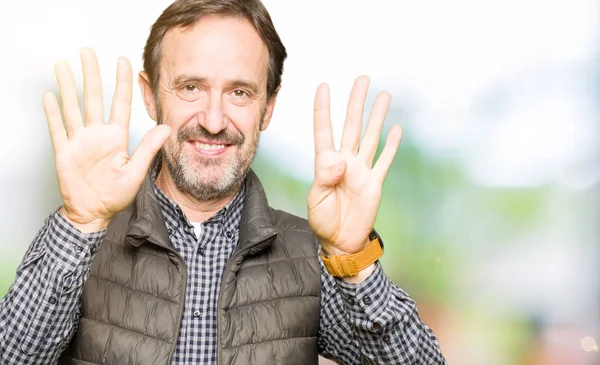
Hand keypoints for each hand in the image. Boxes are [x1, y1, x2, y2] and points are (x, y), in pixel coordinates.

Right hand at [45, 48, 170, 231]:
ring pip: (72, 108)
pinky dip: (53, 113)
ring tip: (63, 65)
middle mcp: (97, 135)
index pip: (119, 103)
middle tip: (87, 52)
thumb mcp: (136, 171)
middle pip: (93, 98)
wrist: (95, 213)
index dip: (122, 82)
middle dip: (91, 74)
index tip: (124, 61)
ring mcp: (79, 142)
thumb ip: (149, 148)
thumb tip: (166, 128)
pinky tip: (50, 96)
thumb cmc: (116, 195)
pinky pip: (57, 130)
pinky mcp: (65, 153)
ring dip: (67, 86)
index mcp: (116, 137)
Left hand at [307, 76, 401, 254]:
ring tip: (384, 95)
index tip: (323, 86)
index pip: (324, 130)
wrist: (341, 241)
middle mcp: (345, 161)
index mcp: (325, 163)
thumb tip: (340, 161)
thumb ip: (325, 178)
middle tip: (362, 79)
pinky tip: (396, 128)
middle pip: (351, 125)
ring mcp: (361, 170)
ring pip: (370, 137)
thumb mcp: (316, 200)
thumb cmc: (323, 220)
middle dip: (356, 102)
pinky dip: (392, 145)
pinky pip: (385, 160)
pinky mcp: (375, 183)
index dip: (323, 108)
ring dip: (377, 117)